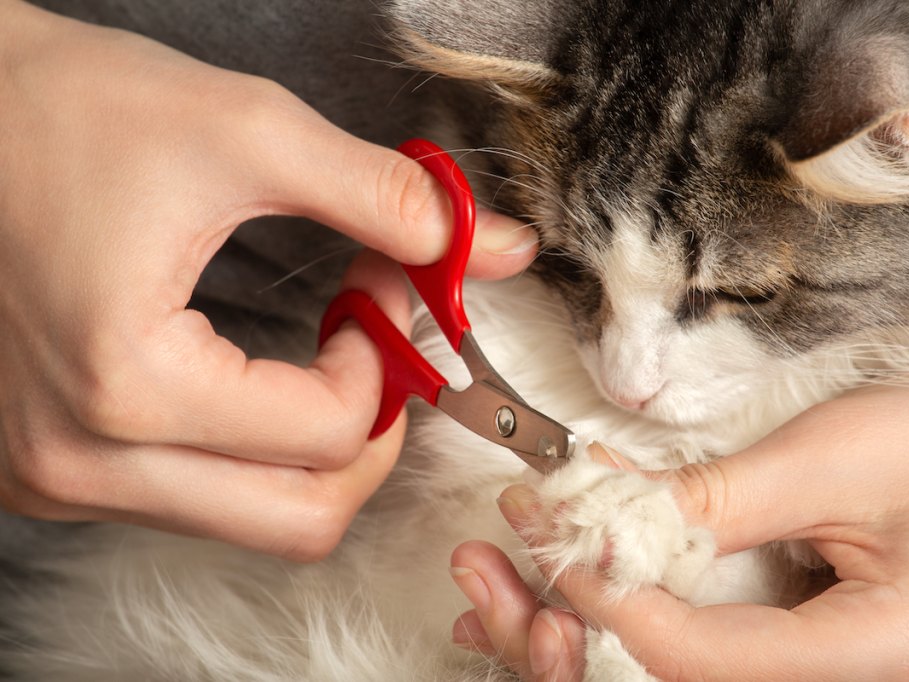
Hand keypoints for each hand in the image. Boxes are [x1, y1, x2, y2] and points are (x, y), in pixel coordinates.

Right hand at [0, 1, 535, 559]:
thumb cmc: (53, 110)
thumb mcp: (243, 132)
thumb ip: (386, 197)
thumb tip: (499, 246)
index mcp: (126, 386)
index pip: (330, 433)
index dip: (386, 354)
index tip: (384, 285)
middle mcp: (79, 460)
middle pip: (300, 520)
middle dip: (369, 438)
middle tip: (376, 353)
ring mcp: (54, 476)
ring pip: (247, 522)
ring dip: (311, 450)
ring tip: (320, 356)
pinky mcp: (46, 469)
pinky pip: (188, 500)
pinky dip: (246, 454)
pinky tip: (252, 380)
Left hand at [451, 380, 908, 679]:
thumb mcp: (841, 459)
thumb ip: (719, 500)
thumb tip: (608, 522)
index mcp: (881, 662)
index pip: (697, 656)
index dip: (602, 594)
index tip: (540, 529)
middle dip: (567, 634)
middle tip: (490, 569)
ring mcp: (834, 680)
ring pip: (683, 675)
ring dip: (585, 630)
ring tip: (503, 582)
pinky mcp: (814, 652)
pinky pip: (709, 650)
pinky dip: (634, 618)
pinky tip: (576, 594)